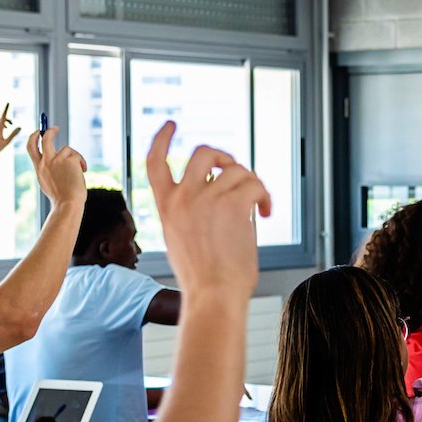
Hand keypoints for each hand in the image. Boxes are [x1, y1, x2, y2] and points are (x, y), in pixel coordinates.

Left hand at [0, 104, 21, 157]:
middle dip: (7, 120)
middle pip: (1, 118)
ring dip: (1, 123)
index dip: (6, 108)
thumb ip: (13, 134)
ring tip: (4, 129)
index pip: (4, 115)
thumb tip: (19, 127)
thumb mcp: (6, 142)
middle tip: (11, 125)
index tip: (8, 103)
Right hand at [26, 129, 86, 206]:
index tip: (38, 132)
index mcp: (39, 167)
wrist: (68, 203)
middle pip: (46, 139)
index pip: (31, 147)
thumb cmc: (60, 196)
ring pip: (67, 150)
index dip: (33, 137)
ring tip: (78, 171)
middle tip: (55, 128)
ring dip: (74, 158)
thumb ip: (47, 169)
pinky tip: (82, 172)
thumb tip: (52, 159)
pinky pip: (77, 156)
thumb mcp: (47, 181)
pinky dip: (82, 162)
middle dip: (49, 131)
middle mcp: (46, 161)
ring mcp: (58, 160)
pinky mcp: (70, 160)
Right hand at [145, 122, 271, 304]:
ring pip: (236, 170)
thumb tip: (223, 199)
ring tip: (259, 206)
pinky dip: (265, 197)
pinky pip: (255, 185)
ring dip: (252, 184)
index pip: (154, 163)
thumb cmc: (204, 280)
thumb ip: (192, 215)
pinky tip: (266, 213)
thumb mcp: (183, 241)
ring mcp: (207, 198)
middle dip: (224, 157)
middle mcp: (183, 198)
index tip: (171, 126)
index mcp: (167, 207)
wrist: (213, 296)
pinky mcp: (233, 203)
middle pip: (203, 153)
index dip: (162, 140)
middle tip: (238, 174)